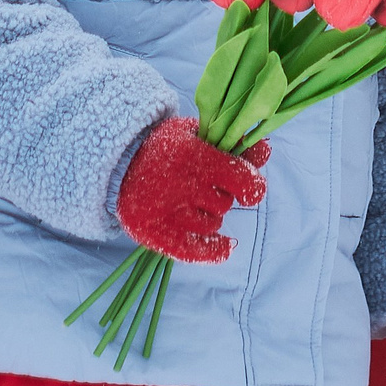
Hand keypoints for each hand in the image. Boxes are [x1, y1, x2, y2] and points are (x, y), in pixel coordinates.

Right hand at [114, 116, 268, 262]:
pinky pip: (197, 250)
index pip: (238, 176)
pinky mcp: (156, 233)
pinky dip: (214, 250)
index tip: (250, 188)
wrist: (118, 165)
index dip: (251, 183)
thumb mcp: (197, 135)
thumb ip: (233, 143)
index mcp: (192, 154)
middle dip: (222, 195)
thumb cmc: (166, 148)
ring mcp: (167, 211)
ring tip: (190, 201)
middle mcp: (180, 184)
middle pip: (224, 202)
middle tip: (204, 186)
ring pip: (212, 223)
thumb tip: (266, 150)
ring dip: (209, 215)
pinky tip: (225, 246)